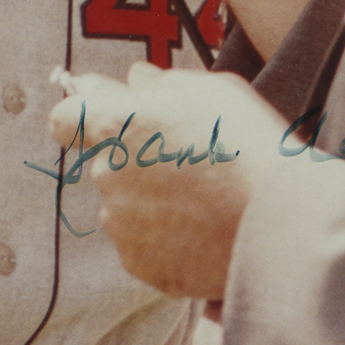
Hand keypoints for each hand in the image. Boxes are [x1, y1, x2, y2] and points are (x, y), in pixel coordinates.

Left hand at [49, 63, 287, 297]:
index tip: (109, 120)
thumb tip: (135, 80)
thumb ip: (161, 83)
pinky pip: (142, 245)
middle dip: (135, 161)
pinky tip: (203, 230)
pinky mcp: (139, 264)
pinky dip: (165, 239)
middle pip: (105, 164)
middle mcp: (107, 175)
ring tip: (205, 201)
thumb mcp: (212, 91)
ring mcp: (121, 225)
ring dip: (150, 202)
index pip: (64, 120)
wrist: (281, 223)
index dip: (83, 118)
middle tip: (189, 162)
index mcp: (116, 125)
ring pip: (124, 206)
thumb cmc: (250, 146)